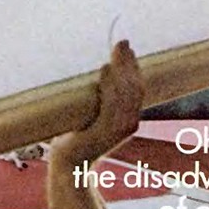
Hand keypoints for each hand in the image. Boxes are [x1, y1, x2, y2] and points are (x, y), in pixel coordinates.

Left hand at [53, 40, 142, 165]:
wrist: (70, 165)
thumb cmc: (79, 139)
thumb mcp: (94, 117)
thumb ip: (100, 101)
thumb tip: (98, 74)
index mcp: (130, 119)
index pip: (138, 87)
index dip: (134, 66)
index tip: (127, 48)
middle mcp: (129, 123)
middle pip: (134, 86)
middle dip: (129, 63)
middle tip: (122, 43)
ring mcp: (119, 129)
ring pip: (125, 93)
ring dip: (120, 69)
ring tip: (114, 53)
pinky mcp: (104, 132)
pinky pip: (110, 104)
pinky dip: (109, 85)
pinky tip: (104, 70)